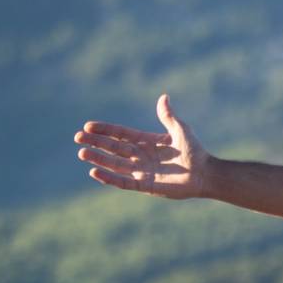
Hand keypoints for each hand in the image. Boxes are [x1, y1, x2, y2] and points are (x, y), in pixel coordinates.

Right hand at [73, 94, 210, 198]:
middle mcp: (140, 155)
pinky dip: (109, 178)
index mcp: (146, 141)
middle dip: (95, 144)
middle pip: (113, 148)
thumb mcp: (180, 130)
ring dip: (98, 159)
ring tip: (82, 153)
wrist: (205, 174)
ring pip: (114, 164)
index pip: (120, 134)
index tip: (88, 126)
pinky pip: (123, 182)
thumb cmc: (195, 151)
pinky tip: (94, 172)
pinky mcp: (144, 185)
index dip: (105, 130)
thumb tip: (163, 97)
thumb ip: (168, 116)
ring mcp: (141, 170)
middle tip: (77, 138)